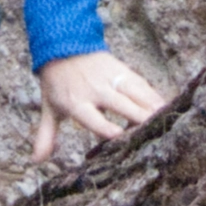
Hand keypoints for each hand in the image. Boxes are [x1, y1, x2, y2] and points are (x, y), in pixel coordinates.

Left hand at [33, 50, 167, 162]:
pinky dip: (156, 96)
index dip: (105, 126)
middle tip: (156, 135)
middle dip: (139, 118)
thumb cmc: (57, 83)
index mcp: (76, 101)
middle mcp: (96, 90)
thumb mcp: (49, 108)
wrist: (63, 45)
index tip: (118, 136)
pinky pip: (143, 84)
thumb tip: (35, 161)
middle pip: (121, 105)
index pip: (92, 116)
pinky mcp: (124, 70)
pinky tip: (170, 108)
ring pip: (137, 93)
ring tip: (171, 122)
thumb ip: (46, 135)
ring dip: (153, 108)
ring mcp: (112, 78)